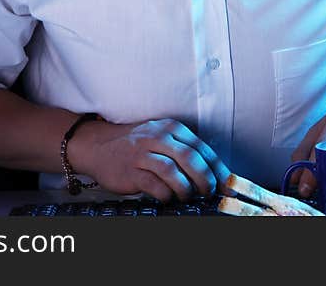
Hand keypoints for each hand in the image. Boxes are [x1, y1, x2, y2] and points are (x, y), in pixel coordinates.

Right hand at [68, 118, 230, 201]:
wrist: (97, 145)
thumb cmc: (135, 144)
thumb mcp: (161, 137)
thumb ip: (184, 150)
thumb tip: (214, 173)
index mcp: (171, 128)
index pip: (201, 147)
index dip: (217, 168)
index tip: (228, 184)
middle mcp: (158, 137)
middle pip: (190, 158)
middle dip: (205, 178)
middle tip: (210, 192)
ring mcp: (142, 153)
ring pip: (172, 171)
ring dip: (186, 188)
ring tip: (189, 196)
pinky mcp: (131, 171)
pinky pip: (154, 185)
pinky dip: (166, 194)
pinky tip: (168, 198)